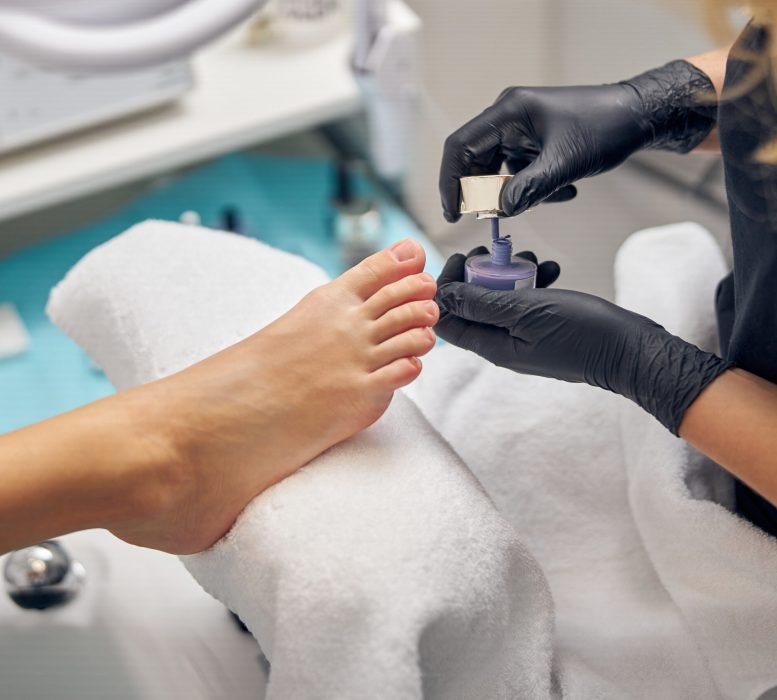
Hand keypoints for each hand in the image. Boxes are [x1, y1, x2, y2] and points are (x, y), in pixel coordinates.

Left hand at [434, 251, 730, 433]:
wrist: (629, 351)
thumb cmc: (581, 333)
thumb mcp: (526, 311)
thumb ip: (482, 304)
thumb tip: (442, 297)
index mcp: (492, 346)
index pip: (447, 322)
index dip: (446, 289)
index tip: (461, 260)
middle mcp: (503, 345)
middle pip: (472, 308)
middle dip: (478, 275)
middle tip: (492, 254)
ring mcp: (524, 339)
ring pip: (501, 301)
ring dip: (509, 274)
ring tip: (529, 258)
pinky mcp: (544, 330)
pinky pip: (526, 303)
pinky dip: (533, 283)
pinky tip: (550, 269)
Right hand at [439, 60, 716, 221]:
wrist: (638, 116)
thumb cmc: (604, 128)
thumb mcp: (564, 164)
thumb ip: (528, 189)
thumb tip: (500, 211)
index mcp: (508, 112)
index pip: (460, 146)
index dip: (451, 181)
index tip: (454, 212)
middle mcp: (509, 118)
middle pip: (476, 160)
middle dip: (488, 192)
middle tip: (498, 217)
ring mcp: (522, 130)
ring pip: (500, 170)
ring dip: (518, 192)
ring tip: (551, 196)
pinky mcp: (535, 141)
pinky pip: (520, 171)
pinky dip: (536, 187)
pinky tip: (565, 191)